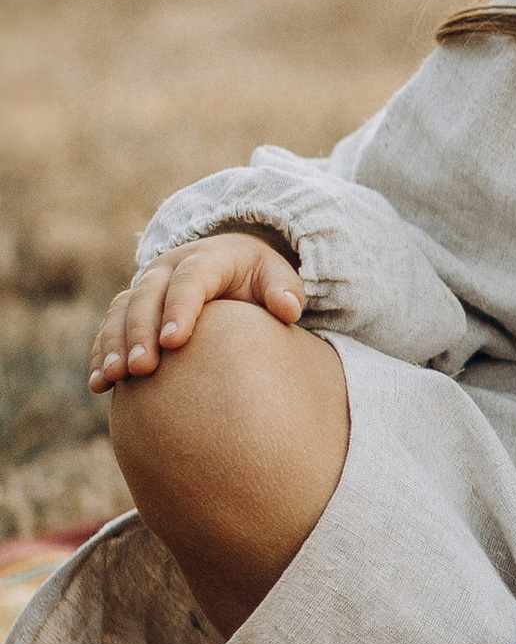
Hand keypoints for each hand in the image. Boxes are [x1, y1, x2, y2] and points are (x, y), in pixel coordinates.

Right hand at [91, 234, 304, 388]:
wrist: (229, 268)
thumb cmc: (258, 279)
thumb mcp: (275, 276)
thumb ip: (284, 289)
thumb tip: (288, 309)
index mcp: (206, 259)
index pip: (190, 280)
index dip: (180, 308)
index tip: (175, 342)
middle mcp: (167, 270)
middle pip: (146, 296)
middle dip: (140, 332)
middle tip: (142, 368)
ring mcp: (144, 288)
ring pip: (121, 312)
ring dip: (114, 345)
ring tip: (113, 378)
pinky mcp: (130, 309)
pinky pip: (108, 329)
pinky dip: (101, 354)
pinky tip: (99, 384)